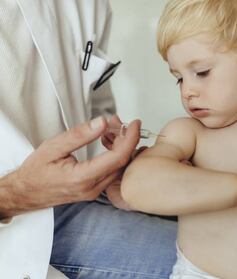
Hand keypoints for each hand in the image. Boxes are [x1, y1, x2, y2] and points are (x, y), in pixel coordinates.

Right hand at [0, 117, 139, 217]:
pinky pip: (112, 172)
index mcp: (82, 177)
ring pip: (119, 167)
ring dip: (121, 146)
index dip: (130, 138)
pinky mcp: (94, 190)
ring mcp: (94, 191)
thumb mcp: (54, 146)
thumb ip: (80, 135)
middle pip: (122, 162)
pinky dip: (115, 155)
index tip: (134, 124)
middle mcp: (92, 188)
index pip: (118, 157)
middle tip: (119, 122)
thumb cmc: (35, 171)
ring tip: (111, 129)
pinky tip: (107, 142)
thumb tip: (103, 122)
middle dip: (126, 139)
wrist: (25, 192)